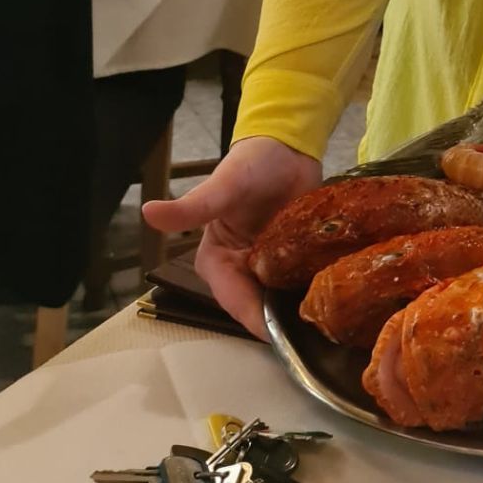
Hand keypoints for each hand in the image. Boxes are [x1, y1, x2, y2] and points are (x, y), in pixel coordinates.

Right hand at [141, 137, 321, 339]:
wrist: (287, 147)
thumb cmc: (249, 164)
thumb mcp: (222, 185)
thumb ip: (192, 207)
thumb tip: (148, 212)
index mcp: (215, 262)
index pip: (233, 299)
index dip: (254, 317)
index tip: (279, 335)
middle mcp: (239, 270)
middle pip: (259, 306)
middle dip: (280, 320)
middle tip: (312, 333)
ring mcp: (268, 266)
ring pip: (281, 298)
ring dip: (299, 309)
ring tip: (327, 320)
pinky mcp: (293, 258)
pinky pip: (301, 282)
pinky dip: (313, 290)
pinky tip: (334, 298)